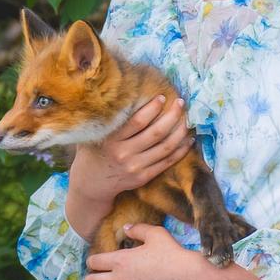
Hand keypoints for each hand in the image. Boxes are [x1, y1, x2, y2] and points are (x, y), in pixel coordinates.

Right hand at [63, 95, 190, 239]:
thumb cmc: (94, 152)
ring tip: (186, 119)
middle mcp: (124, 154)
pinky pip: (167, 162)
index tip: (162, 97)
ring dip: (180, 132)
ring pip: (166, 147)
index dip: (152, 108)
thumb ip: (110, 120)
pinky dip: (181, 151)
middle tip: (180, 103)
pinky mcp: (143, 177)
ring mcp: (135, 167)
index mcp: (112, 140)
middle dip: (172, 115)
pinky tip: (188, 140)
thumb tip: (128, 95)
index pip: (137, 121)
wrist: (90, 184)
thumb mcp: (96, 134)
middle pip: (156, 133)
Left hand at [83, 224, 261, 279]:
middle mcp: (119, 279)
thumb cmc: (171, 253)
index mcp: (120, 260)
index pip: (95, 261)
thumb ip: (137, 230)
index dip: (91, 261)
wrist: (187, 276)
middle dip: (89, 279)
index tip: (91, 262)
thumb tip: (125, 227)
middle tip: (89, 279)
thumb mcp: (155, 234)